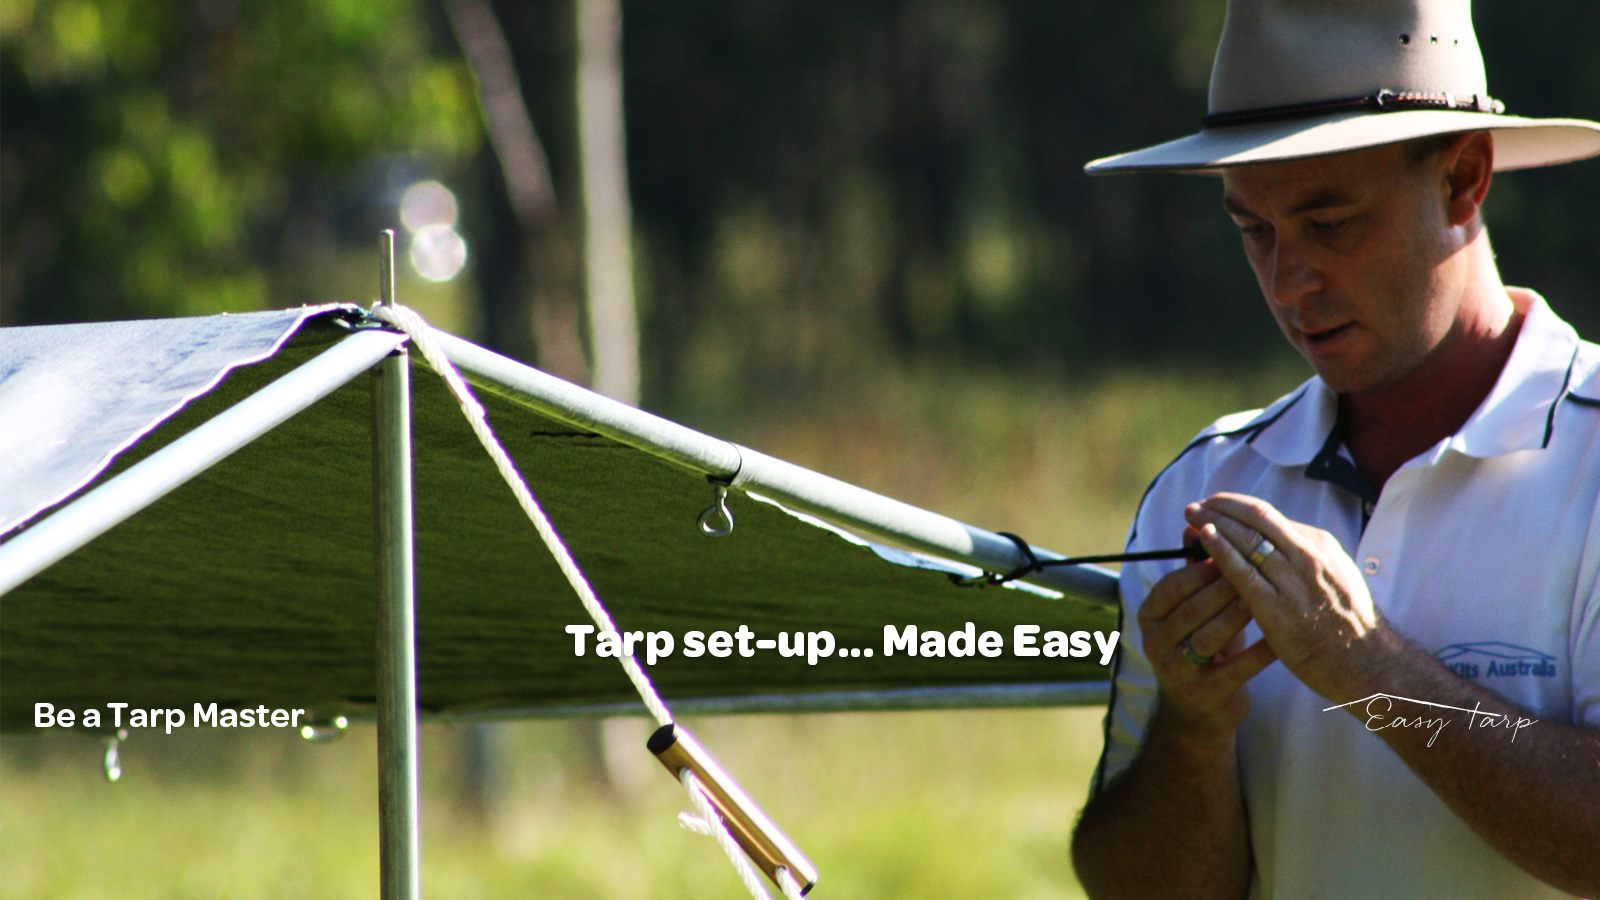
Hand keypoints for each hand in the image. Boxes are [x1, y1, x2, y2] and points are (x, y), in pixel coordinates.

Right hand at [1138, 530, 1277, 738]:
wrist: (1200, 707)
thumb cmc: (1202, 641)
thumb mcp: (1194, 606)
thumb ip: (1195, 568)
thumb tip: (1196, 523)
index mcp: (1149, 615)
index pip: (1173, 585)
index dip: (1202, 567)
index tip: (1234, 549)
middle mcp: (1155, 641)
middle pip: (1193, 608)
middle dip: (1227, 585)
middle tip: (1260, 568)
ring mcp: (1177, 670)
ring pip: (1211, 635)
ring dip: (1241, 614)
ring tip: (1269, 596)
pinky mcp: (1204, 693)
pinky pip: (1236, 668)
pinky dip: (1261, 651)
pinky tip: (1281, 637)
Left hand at [1186, 493, 1392, 702]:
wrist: (1367, 664)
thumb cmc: (1346, 622)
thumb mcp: (1332, 575)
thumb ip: (1301, 557)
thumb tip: (1267, 539)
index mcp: (1320, 545)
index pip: (1269, 516)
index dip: (1236, 508)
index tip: (1215, 506)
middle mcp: (1308, 556)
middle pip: (1256, 517)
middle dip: (1221, 507)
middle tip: (1195, 504)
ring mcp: (1294, 581)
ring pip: (1247, 539)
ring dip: (1214, 522)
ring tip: (1191, 516)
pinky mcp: (1278, 609)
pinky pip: (1242, 572)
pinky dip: (1220, 551)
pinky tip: (1202, 539)